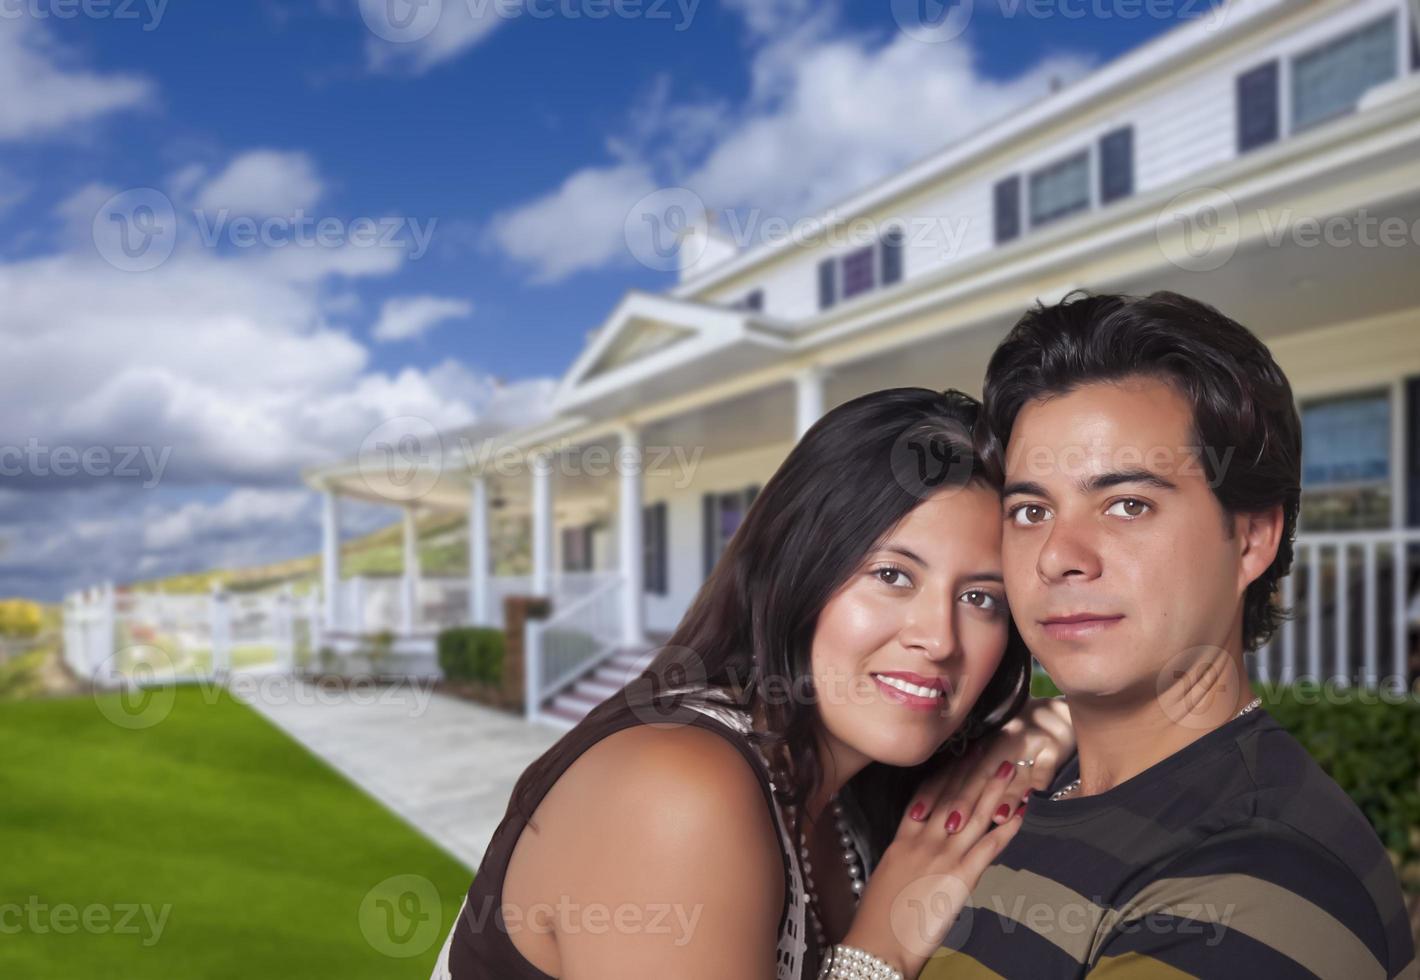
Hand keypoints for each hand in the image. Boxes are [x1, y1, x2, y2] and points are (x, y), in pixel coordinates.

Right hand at [839, 758, 1023, 977]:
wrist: (878, 943)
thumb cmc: (877, 916)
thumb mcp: (886, 875)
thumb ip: (903, 855)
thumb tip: (915, 845)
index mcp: (903, 839)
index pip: (927, 795)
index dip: (946, 774)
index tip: (959, 756)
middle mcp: (924, 840)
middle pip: (952, 797)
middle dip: (972, 772)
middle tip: (989, 749)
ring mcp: (942, 856)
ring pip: (973, 814)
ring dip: (993, 789)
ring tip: (1008, 768)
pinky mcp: (960, 877)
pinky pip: (989, 846)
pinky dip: (1007, 828)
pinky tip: (1020, 812)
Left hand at [905, 696, 1073, 830]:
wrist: (1056, 711)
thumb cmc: (1017, 736)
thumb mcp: (990, 750)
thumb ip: (968, 773)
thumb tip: (935, 802)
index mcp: (980, 744)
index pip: (952, 773)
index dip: (934, 792)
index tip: (916, 814)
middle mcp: (1000, 742)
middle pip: (979, 774)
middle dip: (964, 800)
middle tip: (950, 824)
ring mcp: (1027, 744)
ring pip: (1012, 773)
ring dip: (1004, 794)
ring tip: (994, 816)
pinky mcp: (1054, 746)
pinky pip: (1047, 766)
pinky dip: (1041, 780)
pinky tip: (1035, 797)